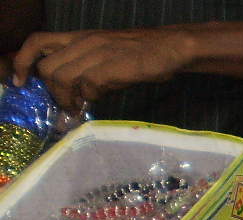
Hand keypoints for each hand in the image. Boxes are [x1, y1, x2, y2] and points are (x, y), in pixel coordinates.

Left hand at [12, 28, 192, 108]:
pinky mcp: (109, 67)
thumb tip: (79, 94)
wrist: (171, 48)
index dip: (24, 62)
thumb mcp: (109, 55)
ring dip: (67, 98)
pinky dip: (89, 97)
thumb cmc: (144, 54)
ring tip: (78, 109)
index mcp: (80, 37)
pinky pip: (87, 85)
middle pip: (48, 67)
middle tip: (67, 105)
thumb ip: (90, 69)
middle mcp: (83, 42)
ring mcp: (96, 54)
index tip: (21, 81)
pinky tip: (99, 100)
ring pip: (62, 78)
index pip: (39, 42)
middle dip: (52, 92)